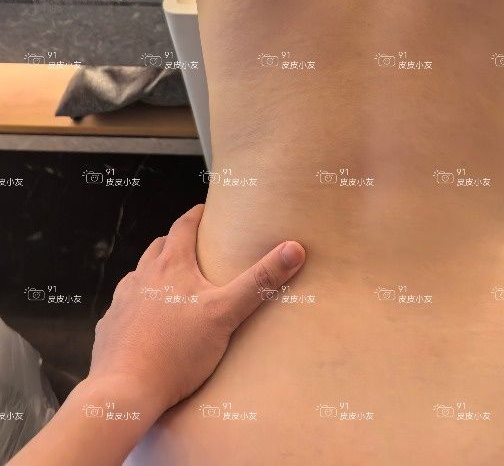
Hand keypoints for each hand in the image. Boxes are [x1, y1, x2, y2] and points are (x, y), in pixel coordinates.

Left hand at [88, 204, 305, 413]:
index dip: (195, 215)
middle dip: (175, 242)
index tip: (205, 211)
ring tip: (172, 286)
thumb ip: (259, 281)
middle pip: (159, 247)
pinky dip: (137, 305)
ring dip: (155, 274)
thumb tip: (294, 249)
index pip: (183, 225)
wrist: (125, 392)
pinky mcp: (109, 327)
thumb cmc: (177, 352)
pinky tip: (148, 323)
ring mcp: (122, 301)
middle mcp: (141, 276)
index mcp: (170, 265)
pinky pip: (124, 307)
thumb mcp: (226, 314)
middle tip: (194, 248)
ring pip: (139, 275)